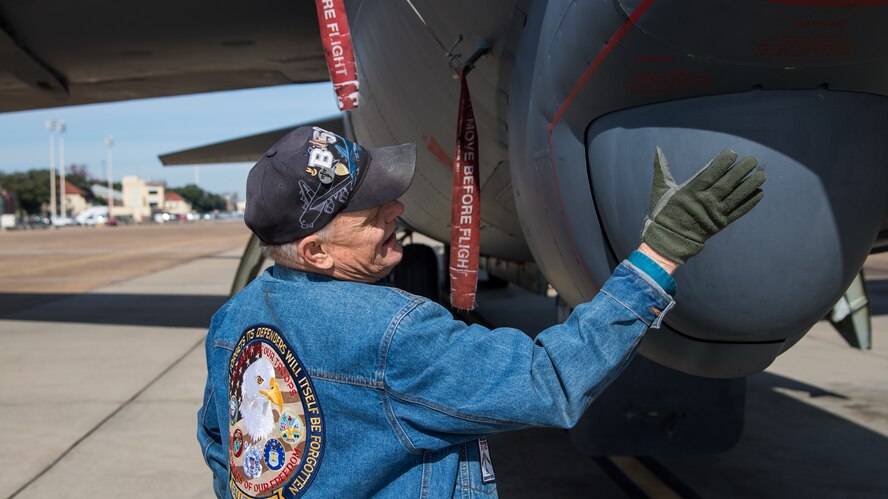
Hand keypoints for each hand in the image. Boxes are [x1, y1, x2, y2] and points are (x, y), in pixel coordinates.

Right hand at [641, 147, 764, 264]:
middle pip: (726, 184)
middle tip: (752, 160)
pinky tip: (760, 193)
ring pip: (736, 197)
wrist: (669, 240)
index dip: (722, 163)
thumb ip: (661, 169)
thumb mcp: (660, 190)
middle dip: (740, 171)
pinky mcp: (721, 224)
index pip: (709, 174)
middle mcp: (704, 202)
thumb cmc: (663, 212)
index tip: (731, 153)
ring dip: (750, 185)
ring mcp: (715, 214)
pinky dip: (750, 203)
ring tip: (762, 174)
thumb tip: (657, 149)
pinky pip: (739, 212)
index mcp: (690, 192)